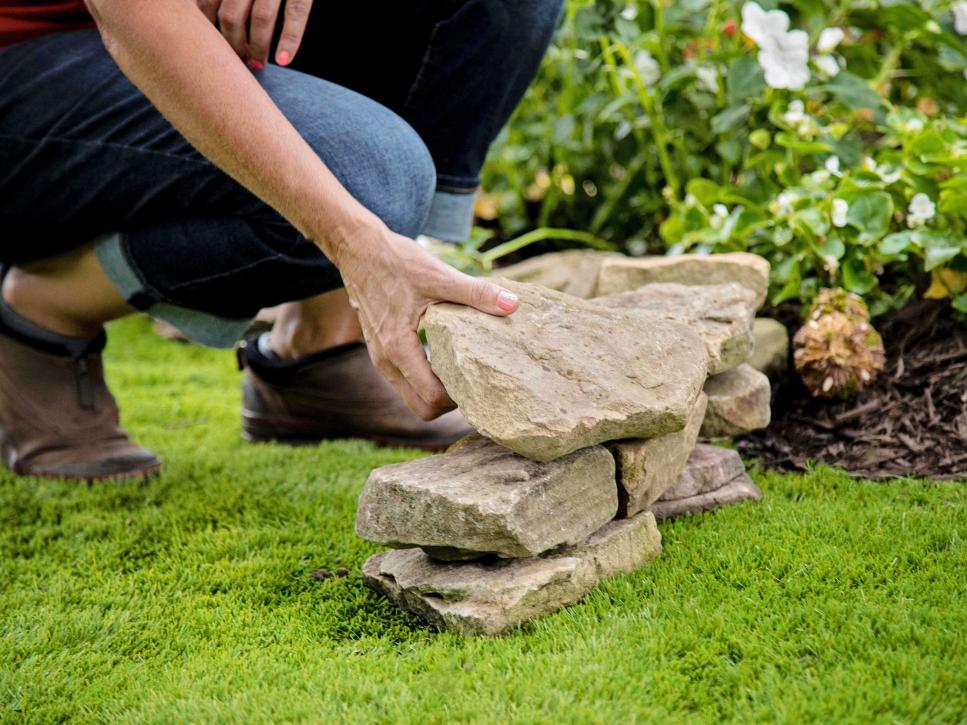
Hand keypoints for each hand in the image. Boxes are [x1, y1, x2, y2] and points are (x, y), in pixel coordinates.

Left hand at [197, 0, 311, 66]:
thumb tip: (204, 11)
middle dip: (233, 44)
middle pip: (231, 16)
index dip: (208, 28)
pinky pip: (295, 15)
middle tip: (238, 60)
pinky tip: (284, 60)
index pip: (208, 2)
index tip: (212, 44)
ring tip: (258, 64)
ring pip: (261, 19)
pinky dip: (290, 41)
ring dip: (258, 48)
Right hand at [337, 227, 519, 420]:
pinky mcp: (380, 350)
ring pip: (411, 396)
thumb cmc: (395, 261)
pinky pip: (405, 380)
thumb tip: (512, 304)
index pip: (431, 398)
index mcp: (398, 349)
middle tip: (475, 382)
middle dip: (449, 403)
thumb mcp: (439, 275)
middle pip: (421, 408)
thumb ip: (476, 293)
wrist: (358, 249)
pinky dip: (425, 379)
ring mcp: (380, 358)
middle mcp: (385, 361)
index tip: (481, 380)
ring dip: (436, 392)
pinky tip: (447, 358)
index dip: (460, 397)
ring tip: (464, 372)